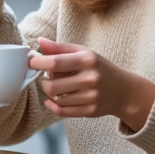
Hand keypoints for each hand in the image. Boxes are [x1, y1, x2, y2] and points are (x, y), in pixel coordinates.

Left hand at [28, 38, 154, 130]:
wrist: (124, 90)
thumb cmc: (99, 68)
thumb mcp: (83, 53)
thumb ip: (60, 48)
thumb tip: (39, 42)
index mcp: (88, 60)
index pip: (55, 62)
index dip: (38, 63)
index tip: (31, 62)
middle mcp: (90, 78)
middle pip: (52, 85)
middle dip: (45, 81)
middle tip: (49, 77)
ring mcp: (91, 97)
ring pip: (56, 99)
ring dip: (50, 93)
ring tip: (57, 86)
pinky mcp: (90, 111)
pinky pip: (62, 111)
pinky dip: (52, 106)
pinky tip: (53, 100)